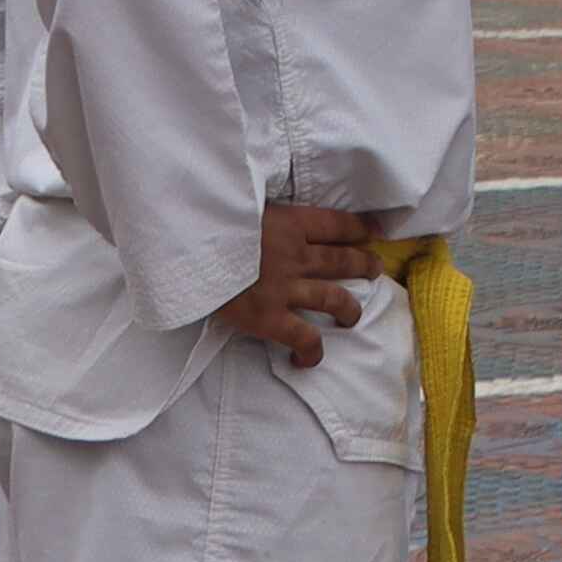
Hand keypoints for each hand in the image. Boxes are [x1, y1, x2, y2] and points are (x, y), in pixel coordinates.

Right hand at [211, 201, 383, 368]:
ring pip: (334, 298)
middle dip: (363, 264)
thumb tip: (255, 210)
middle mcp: (296, 254)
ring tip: (353, 315)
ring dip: (349, 308)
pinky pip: (303, 338)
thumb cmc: (208, 219)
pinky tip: (308, 359)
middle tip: (374, 268)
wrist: (187, 244)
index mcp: (290, 222)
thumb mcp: (242, 203)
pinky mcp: (270, 317)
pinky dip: (311, 350)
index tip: (374, 230)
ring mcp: (285, 287)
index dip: (359, 227)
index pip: (336, 223)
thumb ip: (260, 213)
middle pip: (342, 260)